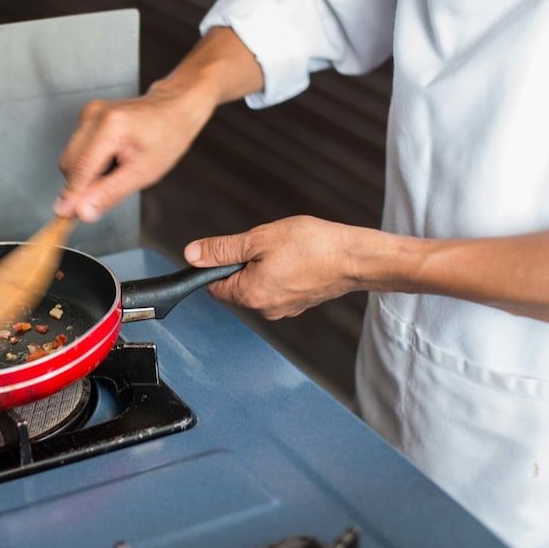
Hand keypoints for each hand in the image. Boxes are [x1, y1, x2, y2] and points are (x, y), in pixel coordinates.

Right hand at [54, 82, 212, 221]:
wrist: (174, 109)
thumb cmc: (166, 136)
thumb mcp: (143, 173)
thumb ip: (109, 193)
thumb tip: (82, 211)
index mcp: (110, 126)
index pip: (80, 169)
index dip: (71, 196)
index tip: (63, 215)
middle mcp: (94, 115)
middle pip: (69, 164)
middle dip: (82, 184)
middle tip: (109, 188)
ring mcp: (88, 114)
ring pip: (70, 159)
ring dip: (86, 173)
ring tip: (116, 167)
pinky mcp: (86, 116)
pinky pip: (77, 150)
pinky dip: (89, 162)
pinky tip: (111, 158)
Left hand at [184, 216, 361, 319]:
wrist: (355, 258)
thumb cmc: (313, 247)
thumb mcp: (258, 239)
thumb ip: (222, 249)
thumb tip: (193, 255)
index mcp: (249, 295)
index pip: (214, 286)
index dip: (217, 265)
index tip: (231, 249)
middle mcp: (265, 309)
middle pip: (236, 286)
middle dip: (244, 264)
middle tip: (265, 245)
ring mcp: (284, 308)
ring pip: (259, 285)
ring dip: (264, 267)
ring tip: (285, 250)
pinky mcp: (300, 303)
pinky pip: (279, 287)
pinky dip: (282, 273)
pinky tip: (297, 258)